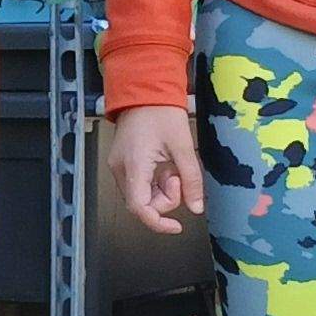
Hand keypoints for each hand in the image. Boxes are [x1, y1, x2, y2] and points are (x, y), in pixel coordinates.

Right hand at [113, 106, 202, 234]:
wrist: (144, 89)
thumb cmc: (161, 112)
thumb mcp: (183, 146)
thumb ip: (191, 179)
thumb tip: (196, 208)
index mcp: (134, 166)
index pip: (139, 208)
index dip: (158, 222)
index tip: (176, 226)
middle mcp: (120, 170)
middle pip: (141, 203)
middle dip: (165, 199)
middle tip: (178, 176)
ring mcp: (118, 166)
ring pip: (141, 195)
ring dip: (161, 190)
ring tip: (172, 167)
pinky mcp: (122, 163)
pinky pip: (139, 184)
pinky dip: (154, 182)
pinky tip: (163, 166)